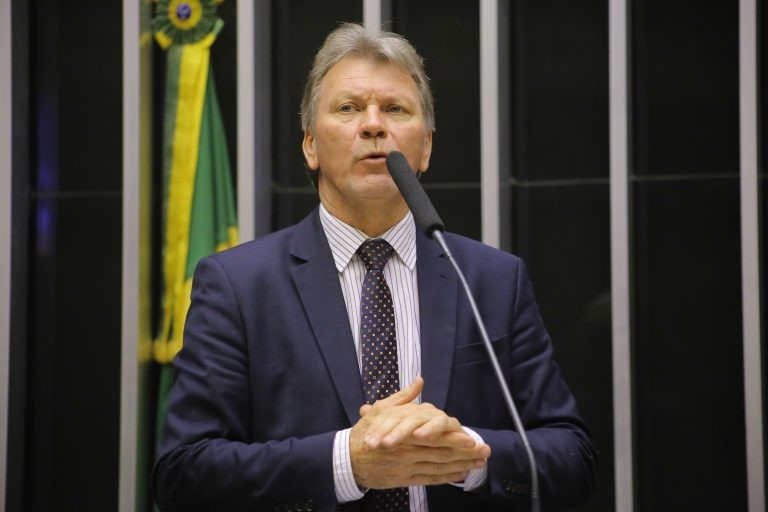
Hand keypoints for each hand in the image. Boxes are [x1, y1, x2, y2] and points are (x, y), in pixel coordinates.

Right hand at [350, 378, 490, 488]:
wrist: (347, 458)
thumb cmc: (364, 432)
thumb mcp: (381, 409)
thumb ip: (404, 397)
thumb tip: (420, 381)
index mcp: (403, 431)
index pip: (433, 435)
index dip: (454, 438)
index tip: (472, 438)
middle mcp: (407, 450)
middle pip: (441, 452)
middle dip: (464, 453)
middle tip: (484, 452)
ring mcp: (406, 466)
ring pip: (438, 466)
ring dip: (460, 465)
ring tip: (479, 463)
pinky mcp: (404, 479)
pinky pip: (429, 478)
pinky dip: (445, 477)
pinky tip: (460, 474)